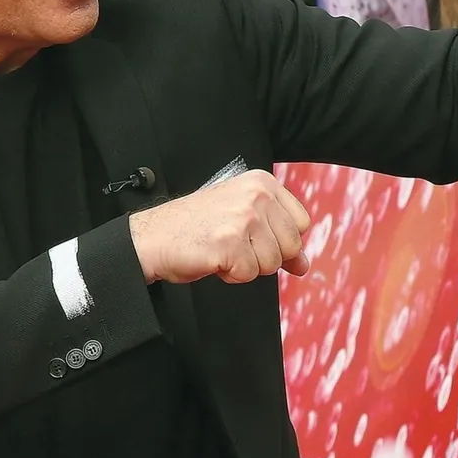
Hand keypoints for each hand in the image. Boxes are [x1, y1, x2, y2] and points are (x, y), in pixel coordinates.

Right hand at [129, 169, 311, 284]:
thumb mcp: (242, 220)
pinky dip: (231, 274)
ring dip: (247, 265)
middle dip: (265, 256)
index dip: (281, 239)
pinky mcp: (230, 243)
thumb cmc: (195, 227)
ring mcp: (243, 218)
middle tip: (234, 244)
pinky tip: (213, 258)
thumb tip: (303, 265)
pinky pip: (249, 274)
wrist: (154, 237)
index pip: (302, 222)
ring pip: (272, 263)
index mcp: (261, 183)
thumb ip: (277, 238)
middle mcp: (255, 195)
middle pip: (291, 245)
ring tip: (222, 249)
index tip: (256, 238)